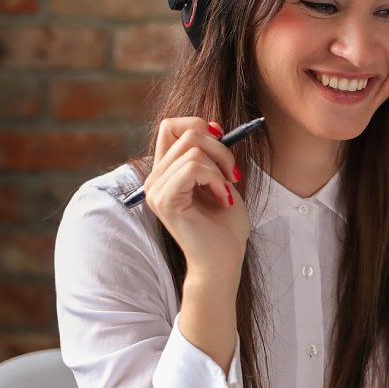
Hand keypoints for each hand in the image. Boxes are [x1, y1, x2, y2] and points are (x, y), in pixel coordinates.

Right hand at [143, 117, 250, 284]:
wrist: (224, 262)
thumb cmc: (225, 228)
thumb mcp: (221, 180)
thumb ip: (211, 155)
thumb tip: (213, 126)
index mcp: (166, 173)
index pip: (170, 126)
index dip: (199, 125)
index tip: (222, 143)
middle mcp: (155, 179)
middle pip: (186, 132)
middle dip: (220, 147)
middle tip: (233, 175)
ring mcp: (157, 190)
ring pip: (192, 149)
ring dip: (220, 166)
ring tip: (226, 191)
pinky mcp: (166, 201)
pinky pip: (192, 168)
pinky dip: (215, 178)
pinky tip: (223, 198)